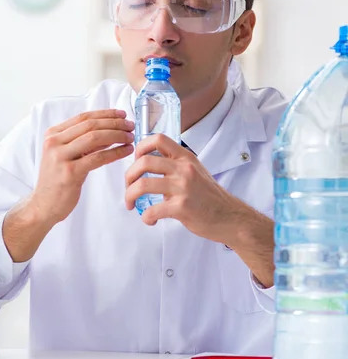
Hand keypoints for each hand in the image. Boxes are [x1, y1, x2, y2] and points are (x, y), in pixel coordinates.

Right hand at [31, 109, 133, 225]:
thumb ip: (85, 142)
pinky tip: (126, 151)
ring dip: (117, 135)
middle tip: (130, 125)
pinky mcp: (70, 173)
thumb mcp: (67, 155)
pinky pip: (98, 158)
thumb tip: (111, 130)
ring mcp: (60, 157)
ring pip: (94, 138)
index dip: (105, 114)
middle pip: (90, 125)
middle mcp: (54, 142)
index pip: (83, 117)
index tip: (122, 114)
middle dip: (114, 123)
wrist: (44, 205)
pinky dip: (115, 152)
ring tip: (130, 137)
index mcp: (53, 134)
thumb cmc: (58, 180)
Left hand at [124, 134, 239, 244]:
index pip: (158, 139)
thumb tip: (149, 170)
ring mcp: (183, 188)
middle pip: (144, 162)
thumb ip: (175, 167)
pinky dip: (145, 217)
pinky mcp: (182, 207)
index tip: (136, 160)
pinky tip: (150, 219)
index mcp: (186, 158)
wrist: (230, 217)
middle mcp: (184, 169)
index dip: (140, 147)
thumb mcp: (196, 172)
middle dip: (128, 176)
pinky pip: (152, 210)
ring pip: (143, 185)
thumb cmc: (210, 198)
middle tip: (128, 188)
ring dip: (130, 196)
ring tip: (131, 204)